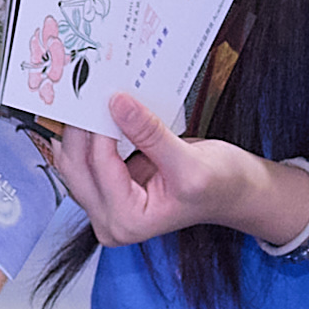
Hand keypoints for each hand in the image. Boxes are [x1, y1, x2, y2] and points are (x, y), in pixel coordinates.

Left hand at [46, 89, 308, 248]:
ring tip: (84, 94)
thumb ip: (150, 134)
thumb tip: (117, 103)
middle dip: (79, 126)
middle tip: (83, 87)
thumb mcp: (190, 161)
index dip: (99, 126)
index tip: (102, 91)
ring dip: (78, 128)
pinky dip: (87, 132)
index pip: (99, 165)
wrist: (235, 191)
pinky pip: (85, 156)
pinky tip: (91, 108)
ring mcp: (105, 204)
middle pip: (76, 165)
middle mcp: (109, 219)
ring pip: (73, 160)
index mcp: (128, 221)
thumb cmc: (221, 185)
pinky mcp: (107, 186)